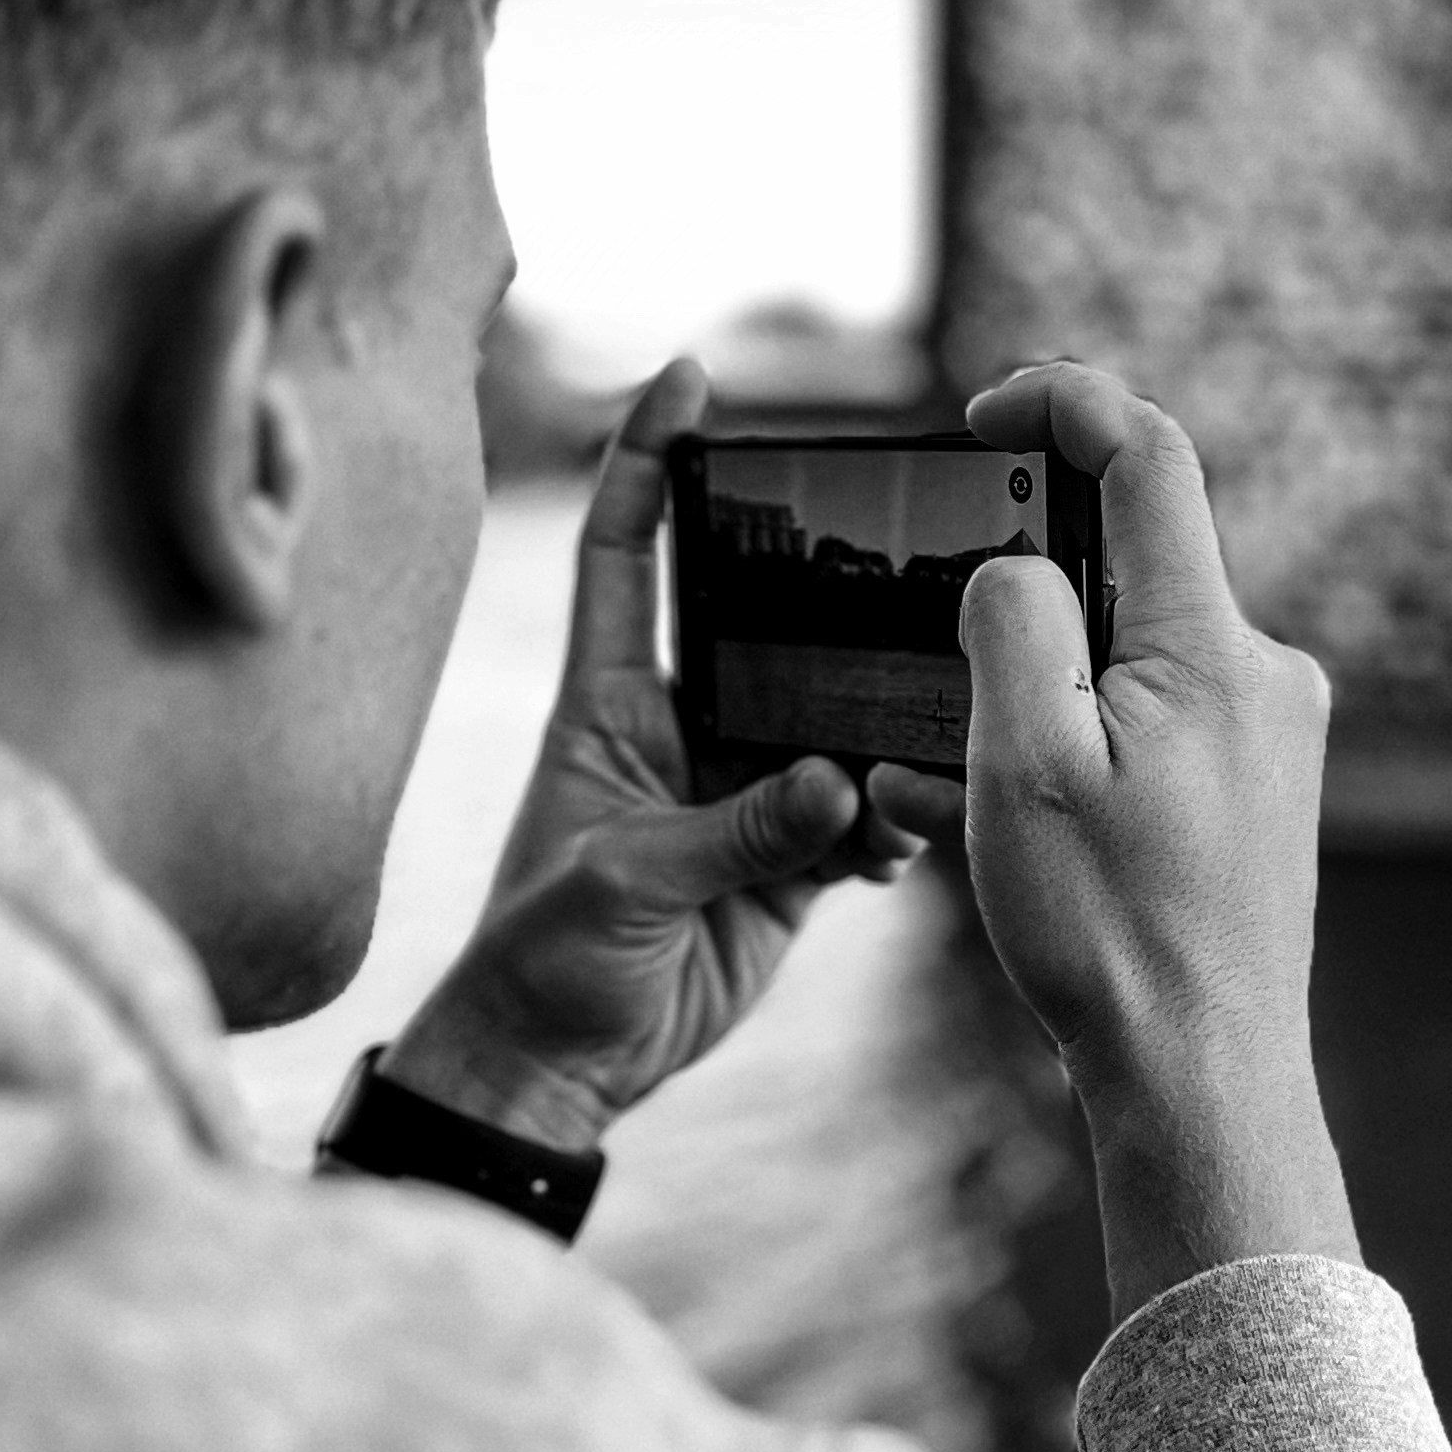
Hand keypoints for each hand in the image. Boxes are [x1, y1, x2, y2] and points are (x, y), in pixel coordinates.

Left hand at [385, 358, 929, 1153]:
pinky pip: (862, 815)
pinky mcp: (785, 861)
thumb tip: (840, 787)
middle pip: (764, 620)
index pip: (627, 550)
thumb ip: (735, 833)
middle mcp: (681, 728)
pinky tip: (907, 837)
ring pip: (833, 720)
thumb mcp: (624, 885)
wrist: (560, 1073)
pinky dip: (896, 822)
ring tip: (909, 762)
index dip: (648, 457)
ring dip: (881, 732)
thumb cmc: (542, 962)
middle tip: (900, 557)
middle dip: (828, 592)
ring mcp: (740, 790)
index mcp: (608, 702)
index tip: (689, 377)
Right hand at [885, 361, 1359, 1314]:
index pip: (1149, 458)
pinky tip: (983, 823)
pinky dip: (1057, 752)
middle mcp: (1261, 675)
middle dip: (1012, 591)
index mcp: (1214, 646)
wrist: (1199, 1080)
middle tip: (927, 645)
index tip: (986, 409)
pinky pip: (1136, 731)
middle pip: (1126, 562)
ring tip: (935, 783)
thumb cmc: (1110, 933)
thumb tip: (1011, 567)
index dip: (1064, 402)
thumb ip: (1011, 621)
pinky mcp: (1248, 794)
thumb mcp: (1024, 761)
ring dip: (1016, 698)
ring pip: (1117, 660)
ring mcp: (1262, 739)